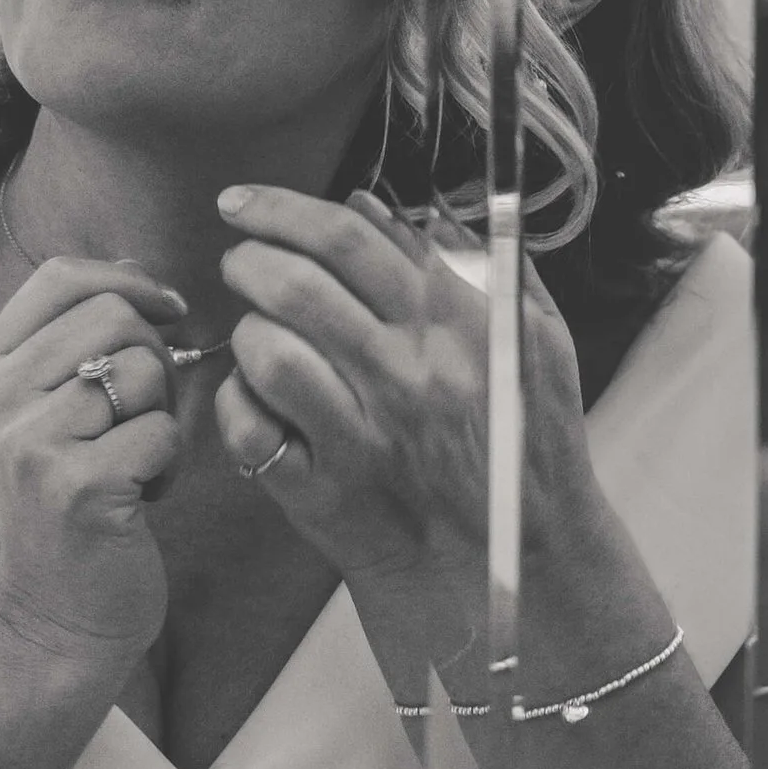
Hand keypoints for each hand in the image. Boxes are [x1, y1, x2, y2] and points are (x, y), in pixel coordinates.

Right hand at [0, 258, 184, 672]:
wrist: (56, 614)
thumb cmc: (66, 506)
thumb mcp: (45, 413)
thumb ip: (74, 343)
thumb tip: (136, 274)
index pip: (59, 277)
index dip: (128, 279)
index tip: (167, 311)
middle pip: (112, 315)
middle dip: (154, 357)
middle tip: (142, 415)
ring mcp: (29, 444)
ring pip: (142, 370)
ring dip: (163, 414)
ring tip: (135, 460)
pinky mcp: (76, 487)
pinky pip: (162, 430)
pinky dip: (171, 464)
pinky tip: (141, 498)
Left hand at [213, 185, 599, 638]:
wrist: (522, 563)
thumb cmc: (522, 446)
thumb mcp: (530, 341)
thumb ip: (466, 262)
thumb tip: (374, 207)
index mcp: (458, 324)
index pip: (350, 237)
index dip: (281, 209)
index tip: (245, 205)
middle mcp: (410, 374)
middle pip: (295, 284)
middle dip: (248, 260)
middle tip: (239, 262)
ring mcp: (366, 436)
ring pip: (268, 350)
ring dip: (246, 330)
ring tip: (256, 332)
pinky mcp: (328, 493)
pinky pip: (250, 428)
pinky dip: (237, 402)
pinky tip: (253, 398)